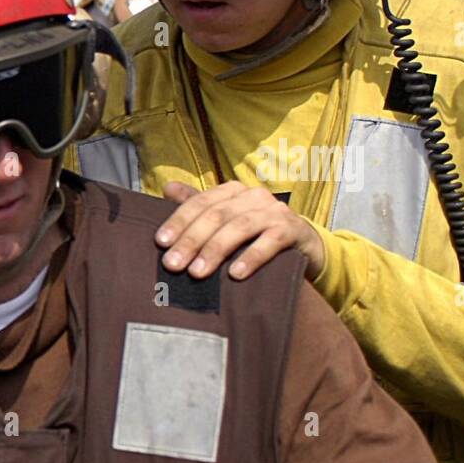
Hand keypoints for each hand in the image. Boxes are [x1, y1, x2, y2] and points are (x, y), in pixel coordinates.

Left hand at [158, 182, 325, 281]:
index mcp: (232, 191)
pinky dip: (251, 257)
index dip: (179, 221)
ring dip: (215, 250)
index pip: (200, 202)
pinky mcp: (293, 230)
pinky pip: (270, 242)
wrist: (303, 246)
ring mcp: (275, 211)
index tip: (161, 243)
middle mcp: (253, 196)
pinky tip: (235, 274)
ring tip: (196, 272)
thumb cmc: (256, 234)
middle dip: (192, 240)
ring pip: (240, 227)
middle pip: (217, 215)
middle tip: (173, 265)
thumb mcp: (226, 219)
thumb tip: (167, 188)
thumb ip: (198, 205)